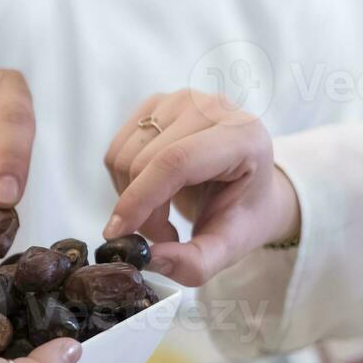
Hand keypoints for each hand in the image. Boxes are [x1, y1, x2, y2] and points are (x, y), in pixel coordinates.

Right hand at [102, 90, 298, 285]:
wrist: (246, 183)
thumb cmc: (243, 212)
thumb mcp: (231, 247)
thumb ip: (196, 262)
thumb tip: (151, 259)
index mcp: (242, 136)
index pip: (177, 160)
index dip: (141, 198)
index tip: (118, 234)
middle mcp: (212, 107)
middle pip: (144, 161)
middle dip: (141, 210)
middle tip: (161, 235)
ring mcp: (181, 100)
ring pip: (123, 156)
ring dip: (131, 197)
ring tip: (161, 214)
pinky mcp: (156, 104)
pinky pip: (116, 150)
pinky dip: (124, 182)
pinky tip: (152, 192)